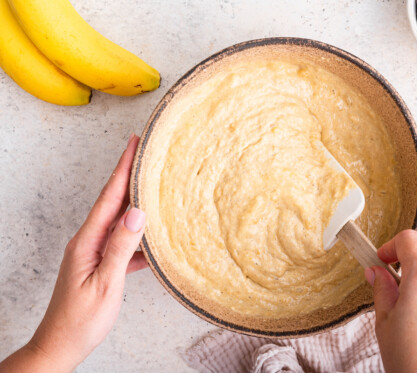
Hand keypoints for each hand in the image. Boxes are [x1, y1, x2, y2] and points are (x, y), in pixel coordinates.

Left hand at [0, 134, 147, 371]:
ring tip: (154, 188)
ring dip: (136, 203)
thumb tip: (137, 213)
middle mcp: (88, 241)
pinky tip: (153, 239)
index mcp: (86, 241)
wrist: (61, 346)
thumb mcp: (105, 283)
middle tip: (145, 154)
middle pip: (113, 202)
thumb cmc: (80, 320)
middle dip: (129, 176)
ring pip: (119, 221)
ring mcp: (93, 252)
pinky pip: (123, 243)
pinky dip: (138, 236)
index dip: (122, 168)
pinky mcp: (100, 264)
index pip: (108, 197)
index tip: (133, 144)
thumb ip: (120, 247)